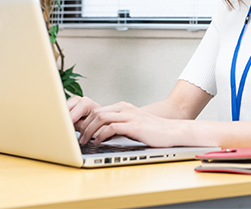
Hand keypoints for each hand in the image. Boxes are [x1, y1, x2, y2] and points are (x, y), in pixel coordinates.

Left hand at [68, 97, 184, 146]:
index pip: (98, 110)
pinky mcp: (134, 126)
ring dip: (89, 130)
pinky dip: (101, 135)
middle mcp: (125, 109)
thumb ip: (119, 126)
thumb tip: (102, 134)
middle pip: (96, 112)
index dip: (85, 120)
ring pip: (101, 118)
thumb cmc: (154, 131)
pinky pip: (111, 127)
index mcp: (123, 108)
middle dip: (83, 125)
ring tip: (84, 141)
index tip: (77, 131)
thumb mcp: (133, 125)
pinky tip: (98, 142)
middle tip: (77, 137)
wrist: (173, 131)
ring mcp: (129, 116)